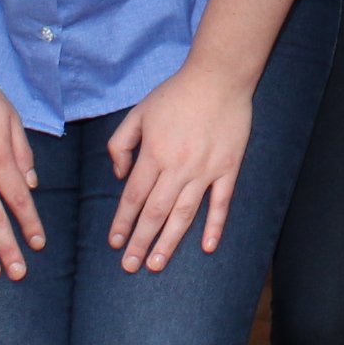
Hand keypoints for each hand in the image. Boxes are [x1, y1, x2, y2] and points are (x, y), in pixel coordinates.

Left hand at [107, 61, 254, 268]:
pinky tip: (208, 247)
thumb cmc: (175, 94)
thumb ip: (121, 143)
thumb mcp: (138, 112)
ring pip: (184, 214)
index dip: (122, 222)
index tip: (115, 243)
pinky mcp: (228, 168)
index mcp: (153, 153)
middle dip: (140, 242)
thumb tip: (119, 174)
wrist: (218, 78)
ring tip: (157, 264)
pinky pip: (221, 203)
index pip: (133, 197)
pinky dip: (215, 226)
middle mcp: (177, 167)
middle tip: (130, 266)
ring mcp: (205, 170)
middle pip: (155, 212)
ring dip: (169, 242)